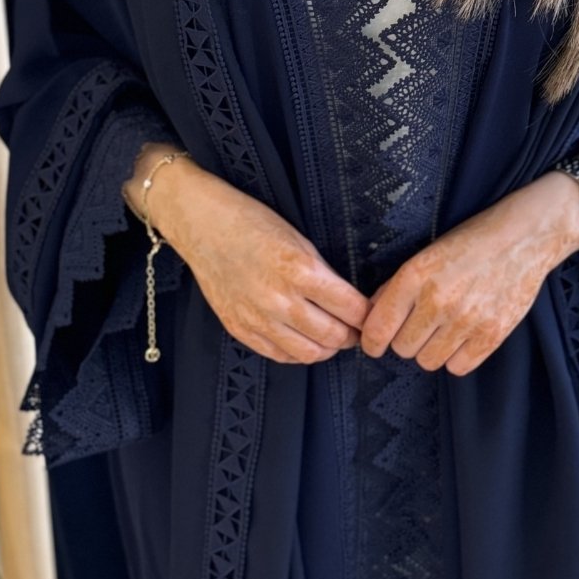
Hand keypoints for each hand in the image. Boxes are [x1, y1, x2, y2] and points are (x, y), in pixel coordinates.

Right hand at [126, 146, 369, 365]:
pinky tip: (304, 339)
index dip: (369, 315)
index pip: (352, 309)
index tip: (375, 314)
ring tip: (334, 337)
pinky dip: (298, 352)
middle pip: (334, 337)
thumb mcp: (300, 240)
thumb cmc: (253, 223)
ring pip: (309, 353)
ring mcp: (257, 319)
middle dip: (353, 335)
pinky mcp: (239, 329)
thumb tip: (352, 302)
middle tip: (358, 329)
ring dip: (328, 348)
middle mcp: (279, 300)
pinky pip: (279, 356)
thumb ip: (324, 273)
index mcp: (300, 271)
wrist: (203, 226)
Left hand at [359, 171, 578, 375]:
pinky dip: (457, 357)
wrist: (523, 237)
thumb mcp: (426, 254)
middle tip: (421, 324)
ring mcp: (467, 320)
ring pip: (428, 361)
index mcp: (416, 275)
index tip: (374, 345)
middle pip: (402, 349)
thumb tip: (373, 314)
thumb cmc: (471, 242)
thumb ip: (397, 286)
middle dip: (406, 339)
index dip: (371, 341)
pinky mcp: (493, 334)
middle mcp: (438, 300)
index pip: (378, 328)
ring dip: (431, 350)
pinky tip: (462, 336)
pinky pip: (459, 367)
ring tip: (444, 329)